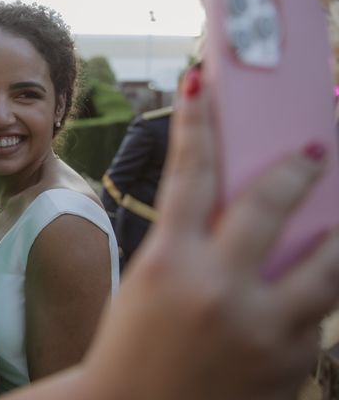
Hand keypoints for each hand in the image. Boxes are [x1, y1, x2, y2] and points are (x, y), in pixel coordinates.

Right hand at [82, 66, 338, 399]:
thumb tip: (230, 208)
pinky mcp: (290, 364)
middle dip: (298, 167)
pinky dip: (317, 295)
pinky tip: (310, 289)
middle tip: (315, 147)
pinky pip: (319, 314)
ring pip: (329, 263)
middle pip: (271, 204)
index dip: (196, 123)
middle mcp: (217, 291)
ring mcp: (261, 329)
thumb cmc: (131, 344)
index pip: (189, 173)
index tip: (203, 85)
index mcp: (167, 264)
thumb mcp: (149, 282)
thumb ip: (189, 245)